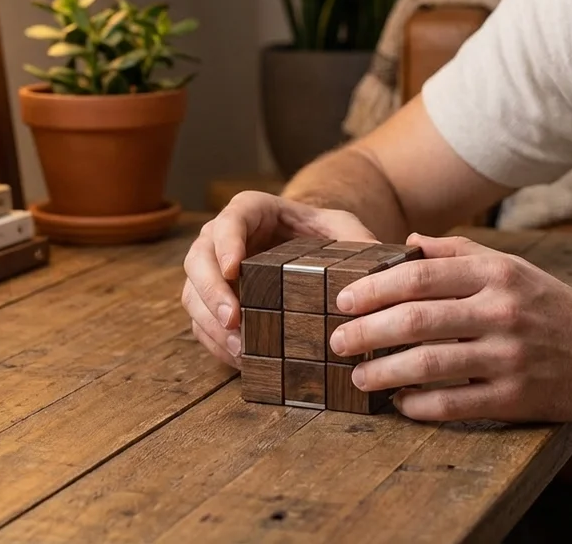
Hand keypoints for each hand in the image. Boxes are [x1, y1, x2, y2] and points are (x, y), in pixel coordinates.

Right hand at [182, 191, 378, 368]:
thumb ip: (358, 243)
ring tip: (239, 350)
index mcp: (251, 211)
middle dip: (211, 292)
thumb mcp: (344, 230)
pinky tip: (238, 360)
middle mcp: (222, 239)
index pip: (229, 221)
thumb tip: (379, 271)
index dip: (226, 243)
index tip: (234, 269)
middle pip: (198, 259)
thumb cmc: (324, 235)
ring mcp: (214, 271)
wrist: (310, 251)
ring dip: (210, 323)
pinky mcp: (214, 302)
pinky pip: (201, 322)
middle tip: (233, 320)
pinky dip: (215, 342)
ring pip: (192, 293)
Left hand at [328, 232, 571, 423]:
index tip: (343, 299)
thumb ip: (459, 254)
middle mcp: (503, 312)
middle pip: (416, 319)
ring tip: (358, 376)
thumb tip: (405, 242)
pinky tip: (399, 402)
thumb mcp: (514, 269)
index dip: (374, 288)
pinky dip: (418, 405)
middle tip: (338, 340)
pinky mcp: (516, 399)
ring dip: (384, 371)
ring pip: (429, 364)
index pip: (421, 276)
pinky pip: (453, 404)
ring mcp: (509, 358)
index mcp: (498, 274)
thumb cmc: (553, 310)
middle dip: (366, 331)